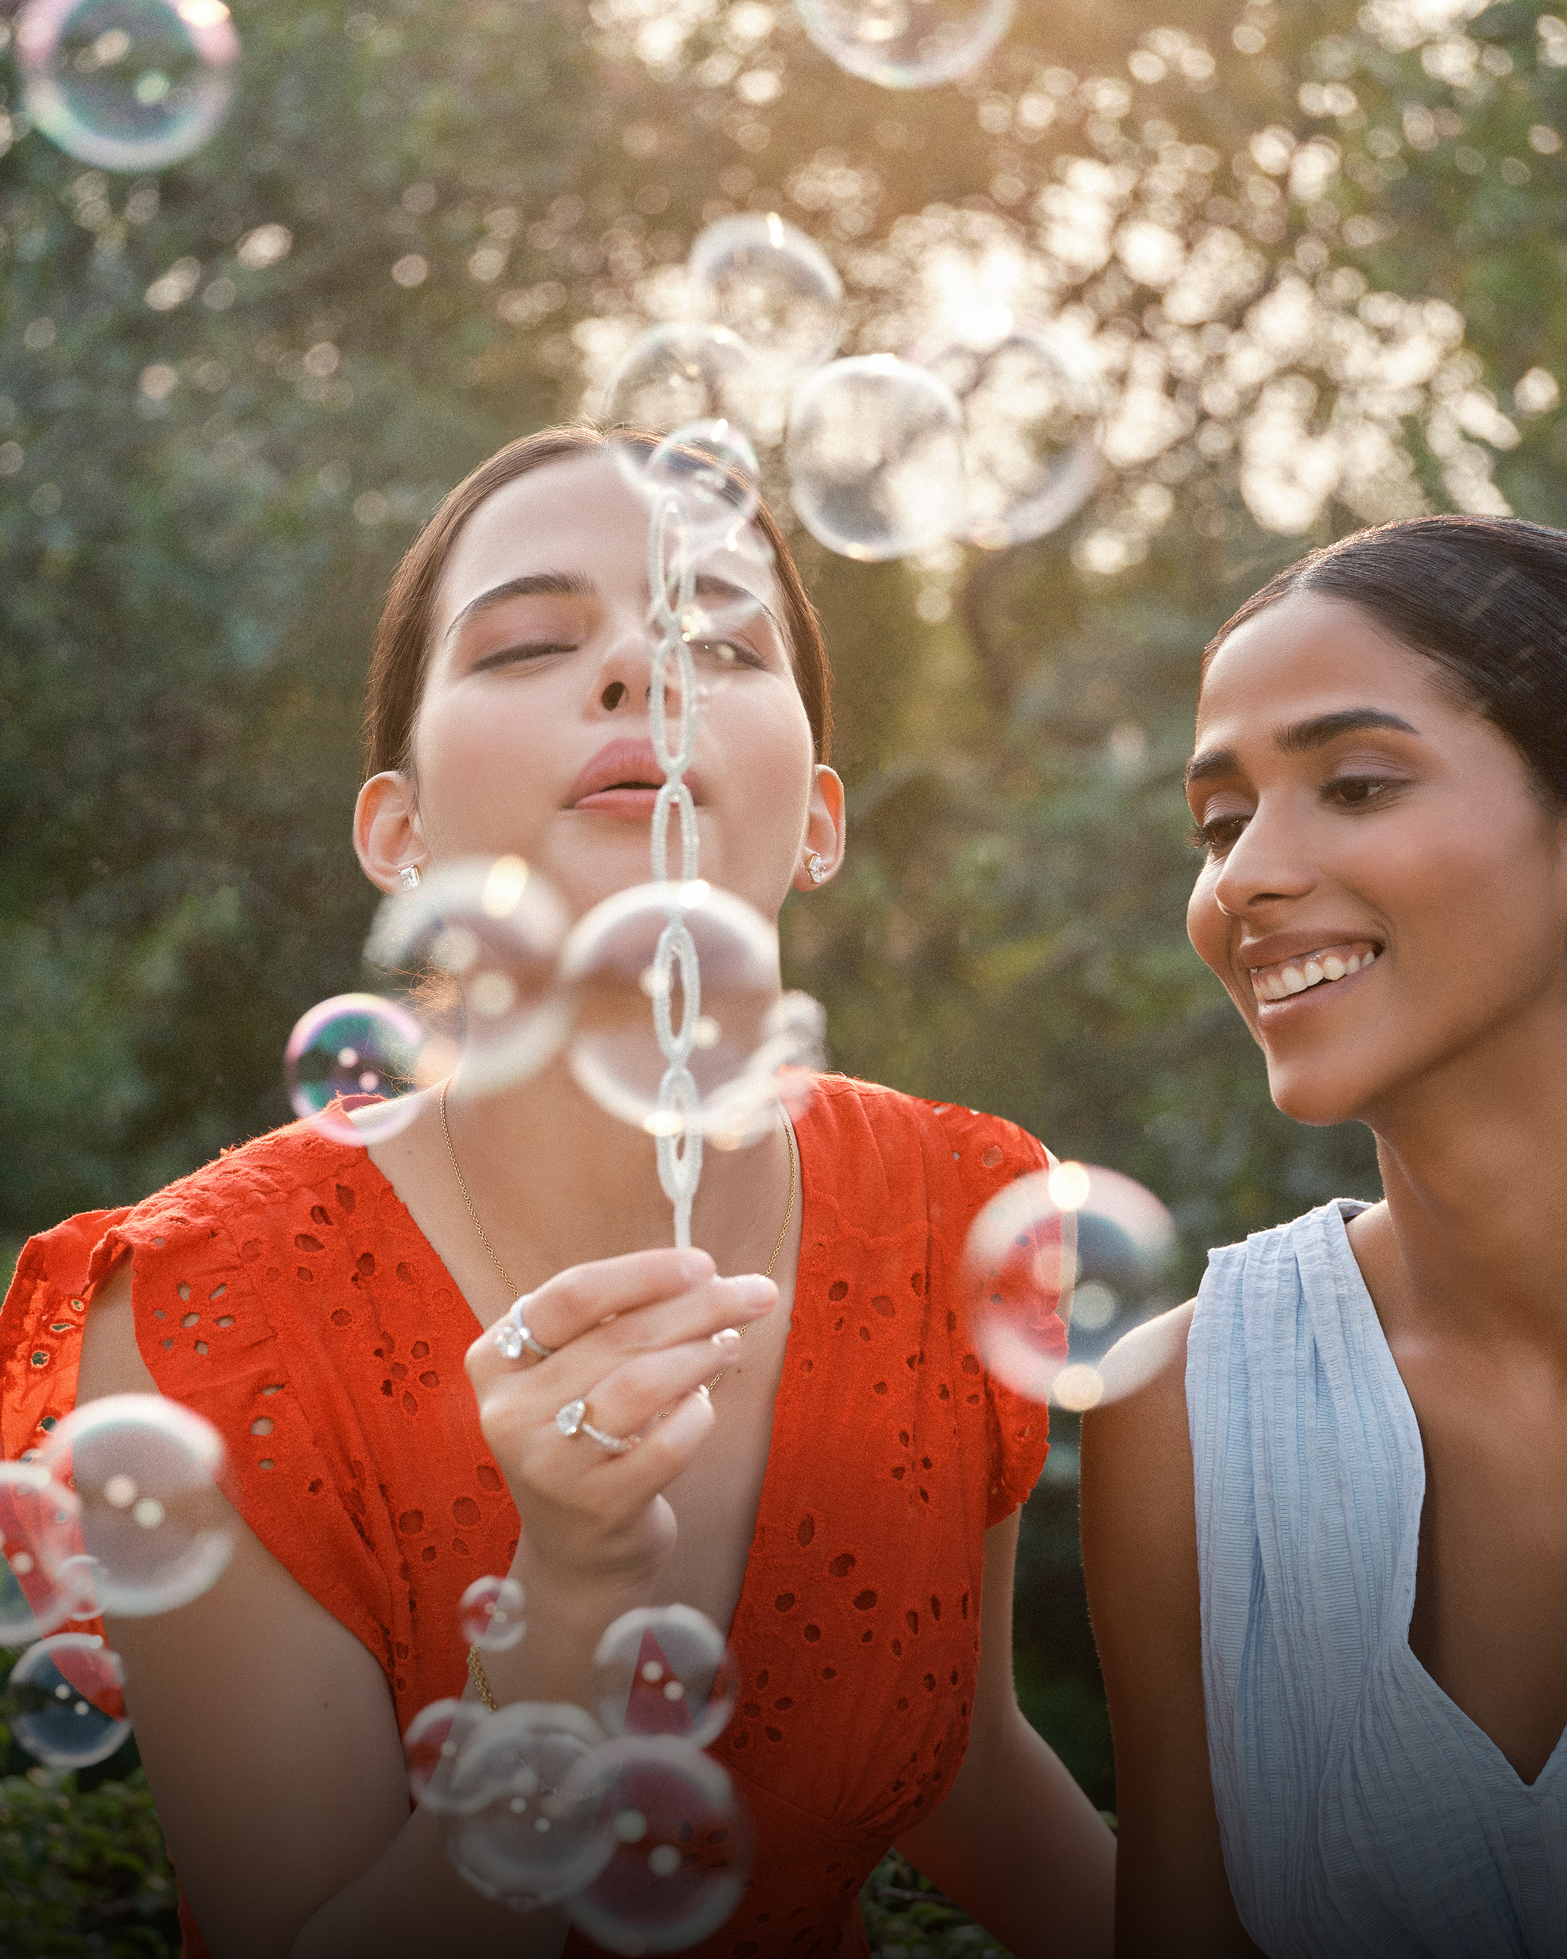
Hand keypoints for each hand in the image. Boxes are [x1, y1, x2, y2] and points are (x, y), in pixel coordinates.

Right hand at [463, 1248, 775, 1592]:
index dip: (643, 1273)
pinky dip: (697, 1414)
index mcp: (495, 1360)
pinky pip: (666, 1444)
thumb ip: (622, 1321)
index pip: (572, 1296)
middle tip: (757, 1295)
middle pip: (619, 1336)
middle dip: (700, 1307)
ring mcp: (548, 1464)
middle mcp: (509, 1411)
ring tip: (731, 1346)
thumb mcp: (580, 1373)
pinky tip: (703, 1405)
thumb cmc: (588, 1434)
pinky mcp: (595, 1506)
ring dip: (701, 1354)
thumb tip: (711, 1278)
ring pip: (641, 1384)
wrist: (579, 1550)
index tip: (705, 1264)